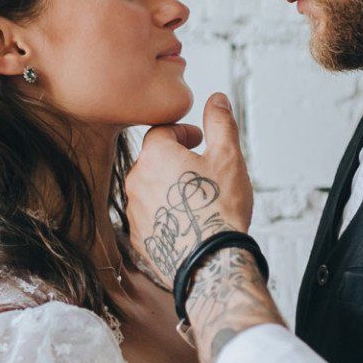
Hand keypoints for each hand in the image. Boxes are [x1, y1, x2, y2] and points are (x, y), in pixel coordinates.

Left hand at [125, 92, 253, 282]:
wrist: (210, 263)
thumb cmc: (219, 210)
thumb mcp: (228, 157)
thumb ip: (220, 123)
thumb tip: (216, 99)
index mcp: (154, 156)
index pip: (161, 131)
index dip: (182, 132)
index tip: (199, 140)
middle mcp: (136, 182)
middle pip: (153, 160)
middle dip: (175, 160)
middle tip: (201, 169)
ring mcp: (134, 212)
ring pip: (150, 190)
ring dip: (170, 188)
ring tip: (197, 200)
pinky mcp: (138, 238)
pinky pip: (150, 217)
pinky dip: (165, 215)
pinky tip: (187, 222)